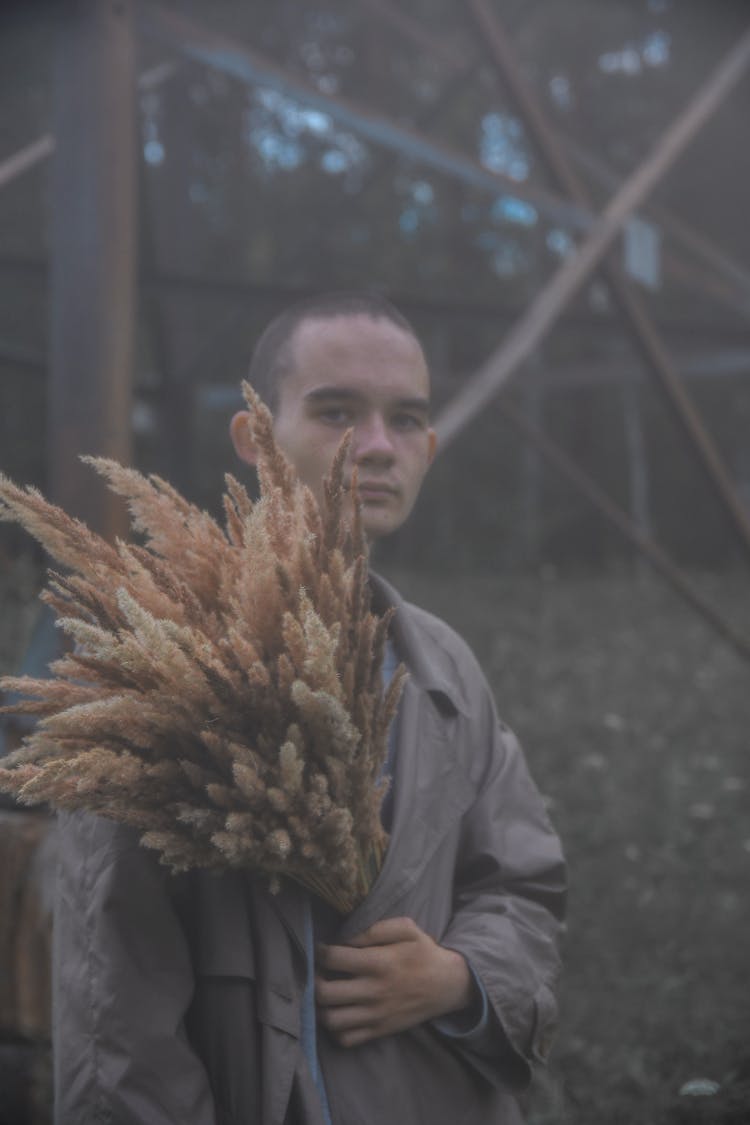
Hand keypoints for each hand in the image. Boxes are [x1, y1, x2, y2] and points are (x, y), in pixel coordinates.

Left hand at [315, 916, 471, 1047]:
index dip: (321, 951)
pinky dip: (336, 1028)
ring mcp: (376, 1015)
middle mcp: (374, 992)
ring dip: (321, 1006)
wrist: (447, 986)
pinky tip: (340, 1012)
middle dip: (315, 980)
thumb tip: (346, 938)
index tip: (323, 948)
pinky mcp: (379, 1031)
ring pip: (331, 1020)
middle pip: (325, 993)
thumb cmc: (423, 952)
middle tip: (321, 972)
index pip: (334, 959)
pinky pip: (346, 1039)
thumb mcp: (406, 929)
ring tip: (327, 993)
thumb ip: (375, 929)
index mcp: (379, 963)